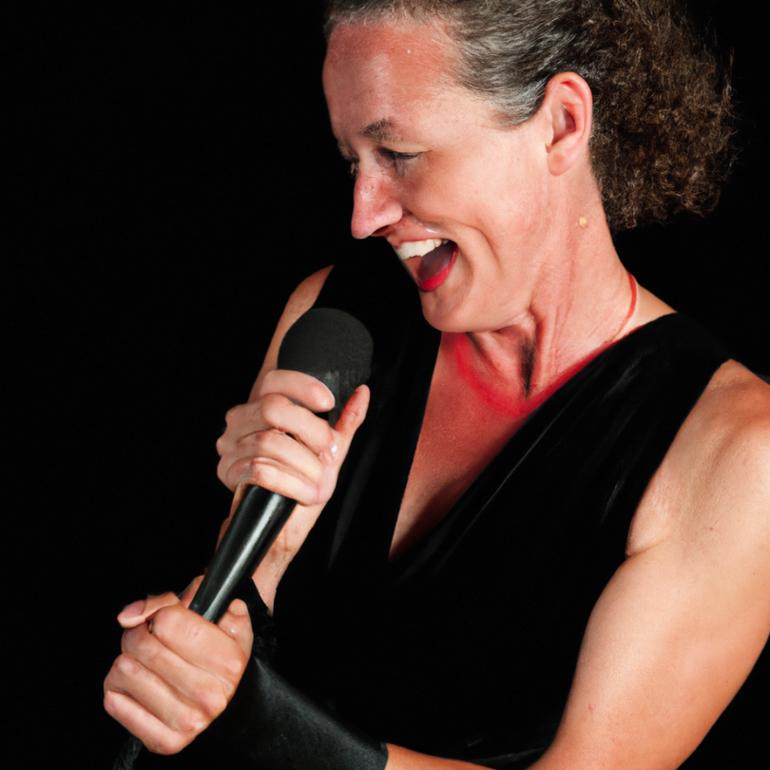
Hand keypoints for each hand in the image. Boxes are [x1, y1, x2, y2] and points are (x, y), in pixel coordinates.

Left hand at [103, 579, 252, 754]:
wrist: (221, 693)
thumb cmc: (213, 647)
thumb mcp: (209, 613)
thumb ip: (170, 601)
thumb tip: (130, 616)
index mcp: (230, 660)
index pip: (169, 621)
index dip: (161, 612)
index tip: (165, 618)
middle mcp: (212, 694)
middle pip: (143, 645)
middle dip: (139, 633)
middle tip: (148, 636)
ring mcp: (189, 720)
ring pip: (124, 670)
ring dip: (126, 659)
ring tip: (143, 661)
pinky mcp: (166, 741)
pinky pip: (115, 703)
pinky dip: (118, 688)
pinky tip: (136, 684)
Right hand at [216, 369, 369, 502]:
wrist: (283, 525)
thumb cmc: (305, 484)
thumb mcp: (331, 450)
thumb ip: (345, 421)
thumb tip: (362, 393)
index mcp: (262, 407)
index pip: (274, 380)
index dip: (302, 387)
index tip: (329, 402)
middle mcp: (241, 421)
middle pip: (271, 408)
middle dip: (309, 428)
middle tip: (328, 450)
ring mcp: (231, 445)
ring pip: (268, 441)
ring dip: (303, 462)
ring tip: (319, 478)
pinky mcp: (228, 472)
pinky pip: (259, 470)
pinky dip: (290, 483)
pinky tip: (304, 493)